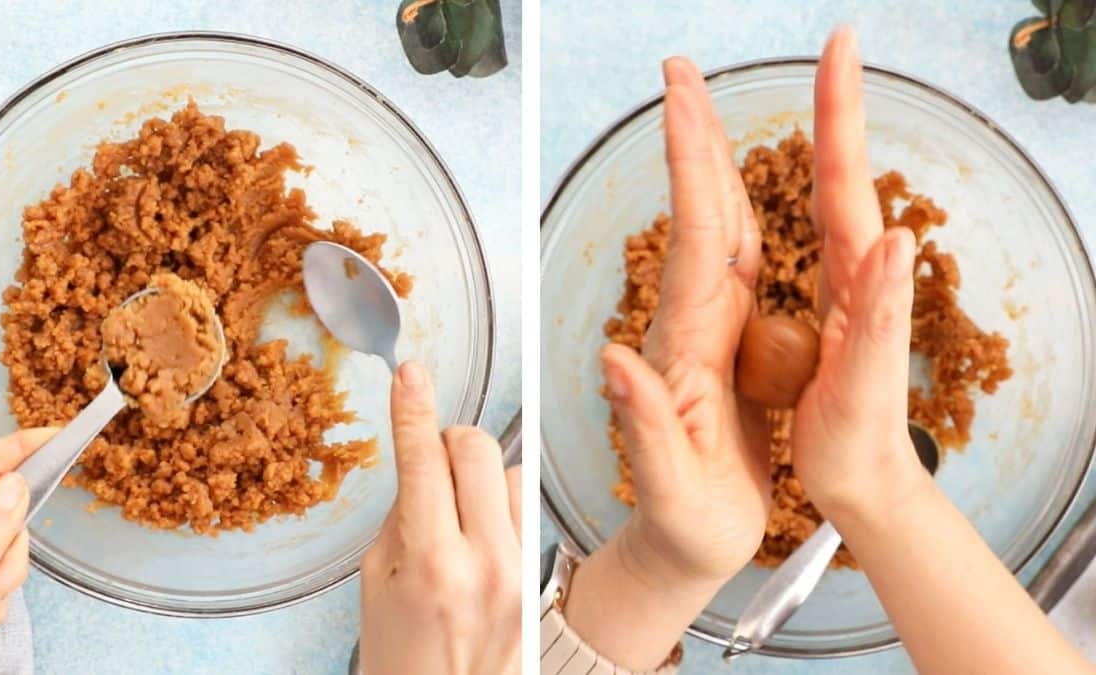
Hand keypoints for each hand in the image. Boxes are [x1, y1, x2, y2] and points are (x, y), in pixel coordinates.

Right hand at [359, 362, 519, 674]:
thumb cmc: (402, 656)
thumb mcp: (376, 582)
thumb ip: (402, 515)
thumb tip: (425, 461)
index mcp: (429, 561)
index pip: (422, 460)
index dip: (412, 410)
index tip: (410, 374)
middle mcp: (483, 560)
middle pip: (475, 447)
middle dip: (448, 441)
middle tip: (432, 463)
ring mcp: (519, 568)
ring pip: (508, 470)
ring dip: (478, 475)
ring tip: (457, 516)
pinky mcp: (539, 574)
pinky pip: (524, 504)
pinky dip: (499, 503)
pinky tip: (481, 536)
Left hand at [561, 56, 768, 669]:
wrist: (680, 548)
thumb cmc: (681, 525)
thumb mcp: (669, 489)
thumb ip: (645, 426)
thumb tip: (614, 357)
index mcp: (686, 351)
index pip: (694, 243)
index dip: (690, 170)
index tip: (681, 102)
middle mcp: (689, 331)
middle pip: (700, 221)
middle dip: (691, 143)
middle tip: (682, 72)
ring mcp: (705, 337)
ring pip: (717, 236)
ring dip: (710, 170)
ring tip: (705, 109)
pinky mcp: (722, 352)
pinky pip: (736, 271)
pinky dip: (738, 219)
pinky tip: (744, 196)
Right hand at [791, 27, 928, 521]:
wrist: (863, 482)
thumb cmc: (858, 444)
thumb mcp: (865, 389)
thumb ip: (882, 317)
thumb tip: (899, 240)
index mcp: (860, 280)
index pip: (848, 180)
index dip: (842, 113)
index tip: (839, 51)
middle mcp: (857, 269)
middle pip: (839, 171)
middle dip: (832, 103)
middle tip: (829, 46)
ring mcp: (842, 282)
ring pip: (825, 193)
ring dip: (819, 134)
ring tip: (811, 88)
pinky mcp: (825, 301)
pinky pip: (809, 229)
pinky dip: (804, 187)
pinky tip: (790, 176)